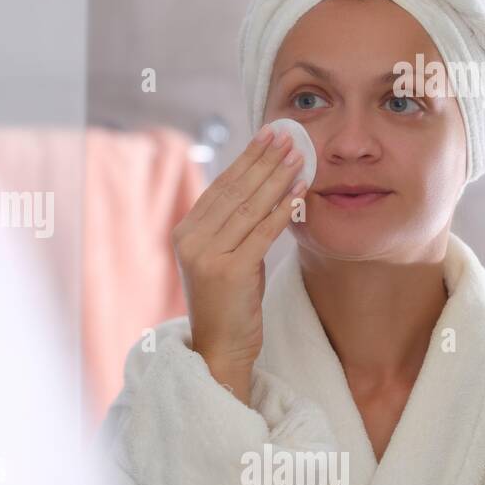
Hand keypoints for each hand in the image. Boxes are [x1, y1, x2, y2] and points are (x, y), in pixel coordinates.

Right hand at [172, 125, 306, 391]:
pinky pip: (262, 232)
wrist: (220, 349)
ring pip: (249, 207)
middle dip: (264, 159)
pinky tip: (299, 191)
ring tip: (299, 155)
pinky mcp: (228, 271)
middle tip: (288, 135)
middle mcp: (190, 240)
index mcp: (185, 232)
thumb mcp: (227, 257)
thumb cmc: (230, 304)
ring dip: (276, 177)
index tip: (268, 135)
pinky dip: (283, 209)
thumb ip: (235, 226)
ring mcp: (206, 255)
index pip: (220, 186)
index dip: (246, 158)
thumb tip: (262, 188)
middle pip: (234, 191)